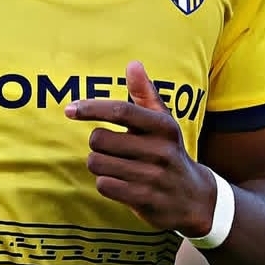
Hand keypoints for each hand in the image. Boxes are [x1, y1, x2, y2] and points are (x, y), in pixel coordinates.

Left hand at [64, 60, 214, 234]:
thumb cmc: (169, 151)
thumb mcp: (162, 121)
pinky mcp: (145, 200)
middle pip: (99, 139)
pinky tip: (121, 182)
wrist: (194, 198)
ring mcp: (153, 177)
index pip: (120, 111)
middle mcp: (160, 150)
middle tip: (112, 148)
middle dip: (97, 143)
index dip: (91, 108)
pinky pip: (104, 185)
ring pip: (98, 163)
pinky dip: (105, 183)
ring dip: (99, 164)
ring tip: (117, 165)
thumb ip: (145, 93)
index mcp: (162, 126)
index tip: (69, 109)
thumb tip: (133, 64)